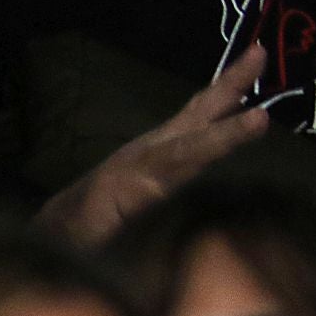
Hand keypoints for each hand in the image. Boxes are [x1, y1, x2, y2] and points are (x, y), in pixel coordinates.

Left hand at [37, 46, 271, 244]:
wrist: (54, 237)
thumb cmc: (78, 248)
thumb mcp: (98, 250)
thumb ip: (129, 245)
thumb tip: (175, 262)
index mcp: (131, 182)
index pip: (183, 155)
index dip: (223, 138)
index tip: (261, 119)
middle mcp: (143, 157)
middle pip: (191, 119)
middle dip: (226, 87)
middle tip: (258, 53)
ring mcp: (149, 153)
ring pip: (192, 117)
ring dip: (226, 89)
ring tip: (256, 58)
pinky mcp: (155, 159)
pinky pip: (191, 129)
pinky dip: (216, 107)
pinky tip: (240, 98)